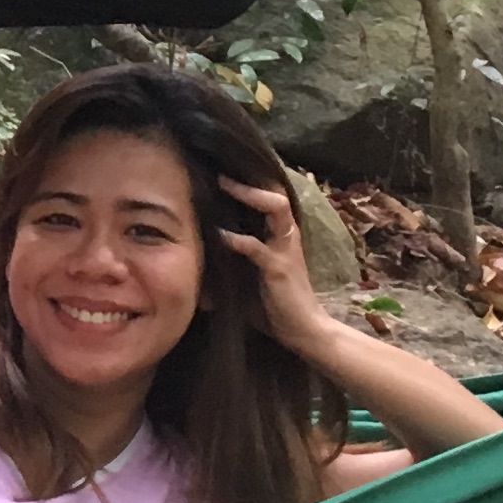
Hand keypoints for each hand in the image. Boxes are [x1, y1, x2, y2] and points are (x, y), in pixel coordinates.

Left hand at [214, 179, 342, 359]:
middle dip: (250, 180)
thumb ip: (231, 265)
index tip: (224, 172)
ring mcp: (284, 250)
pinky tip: (218, 234)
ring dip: (250, 194)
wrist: (305, 331)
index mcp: (281, 237)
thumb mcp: (250, 280)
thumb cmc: (276, 306)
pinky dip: (235, 238)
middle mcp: (286, 237)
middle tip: (222, 171)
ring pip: (276, 208)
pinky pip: (256, 247)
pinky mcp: (278, 268)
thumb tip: (197, 259)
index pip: (271, 201)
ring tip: (225, 184)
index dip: (251, 184)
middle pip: (276, 195)